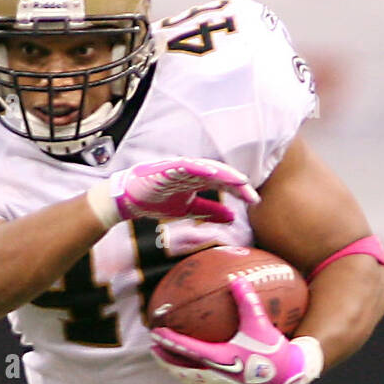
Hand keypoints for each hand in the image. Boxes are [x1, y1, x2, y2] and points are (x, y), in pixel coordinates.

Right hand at [86, 158, 258, 230]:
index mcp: (198, 180)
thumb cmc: (157, 202)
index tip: (254, 202)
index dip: (239, 191)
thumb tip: (233, 218)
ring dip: (223, 174)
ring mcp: (180, 167)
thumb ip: (209, 211)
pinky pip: (186, 166)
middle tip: (252, 196)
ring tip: (239, 181)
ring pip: (207, 168)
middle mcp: (192, 171)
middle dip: (236, 184)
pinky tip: (212, 173)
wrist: (129, 201)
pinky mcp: (167, 167)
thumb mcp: (188, 210)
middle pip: (220, 175)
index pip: (224, 183)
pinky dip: (199, 167)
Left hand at [150, 274, 323, 383]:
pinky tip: (189, 376)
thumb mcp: (260, 322)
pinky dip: (191, 380)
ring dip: (175, 370)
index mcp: (219, 357)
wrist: (287, 377)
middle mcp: (216, 373)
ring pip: (189, 379)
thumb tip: (236, 278)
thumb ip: (246, 300)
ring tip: (166, 360)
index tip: (156, 332)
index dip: (169, 340)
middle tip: (153, 348)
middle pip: (181, 367)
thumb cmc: (273, 350)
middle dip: (165, 358)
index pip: (187, 348)